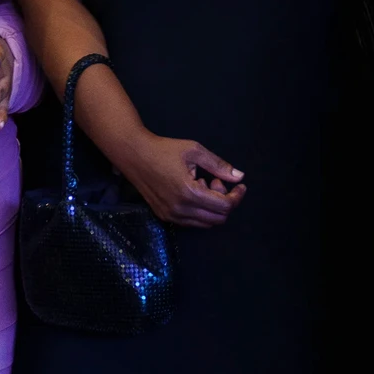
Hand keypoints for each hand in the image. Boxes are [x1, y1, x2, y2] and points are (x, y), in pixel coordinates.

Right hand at [110, 130, 246, 227]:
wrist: (133, 154)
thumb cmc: (163, 149)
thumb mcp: (194, 150)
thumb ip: (218, 165)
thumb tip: (239, 176)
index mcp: (189, 192)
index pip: (224, 206)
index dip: (237, 196)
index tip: (239, 185)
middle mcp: (181, 209)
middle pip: (218, 219)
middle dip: (225, 201)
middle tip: (216, 181)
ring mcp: (171, 216)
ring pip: (205, 223)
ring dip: (212, 207)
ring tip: (203, 184)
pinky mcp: (165, 216)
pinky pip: (191, 222)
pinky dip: (200, 211)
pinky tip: (192, 191)